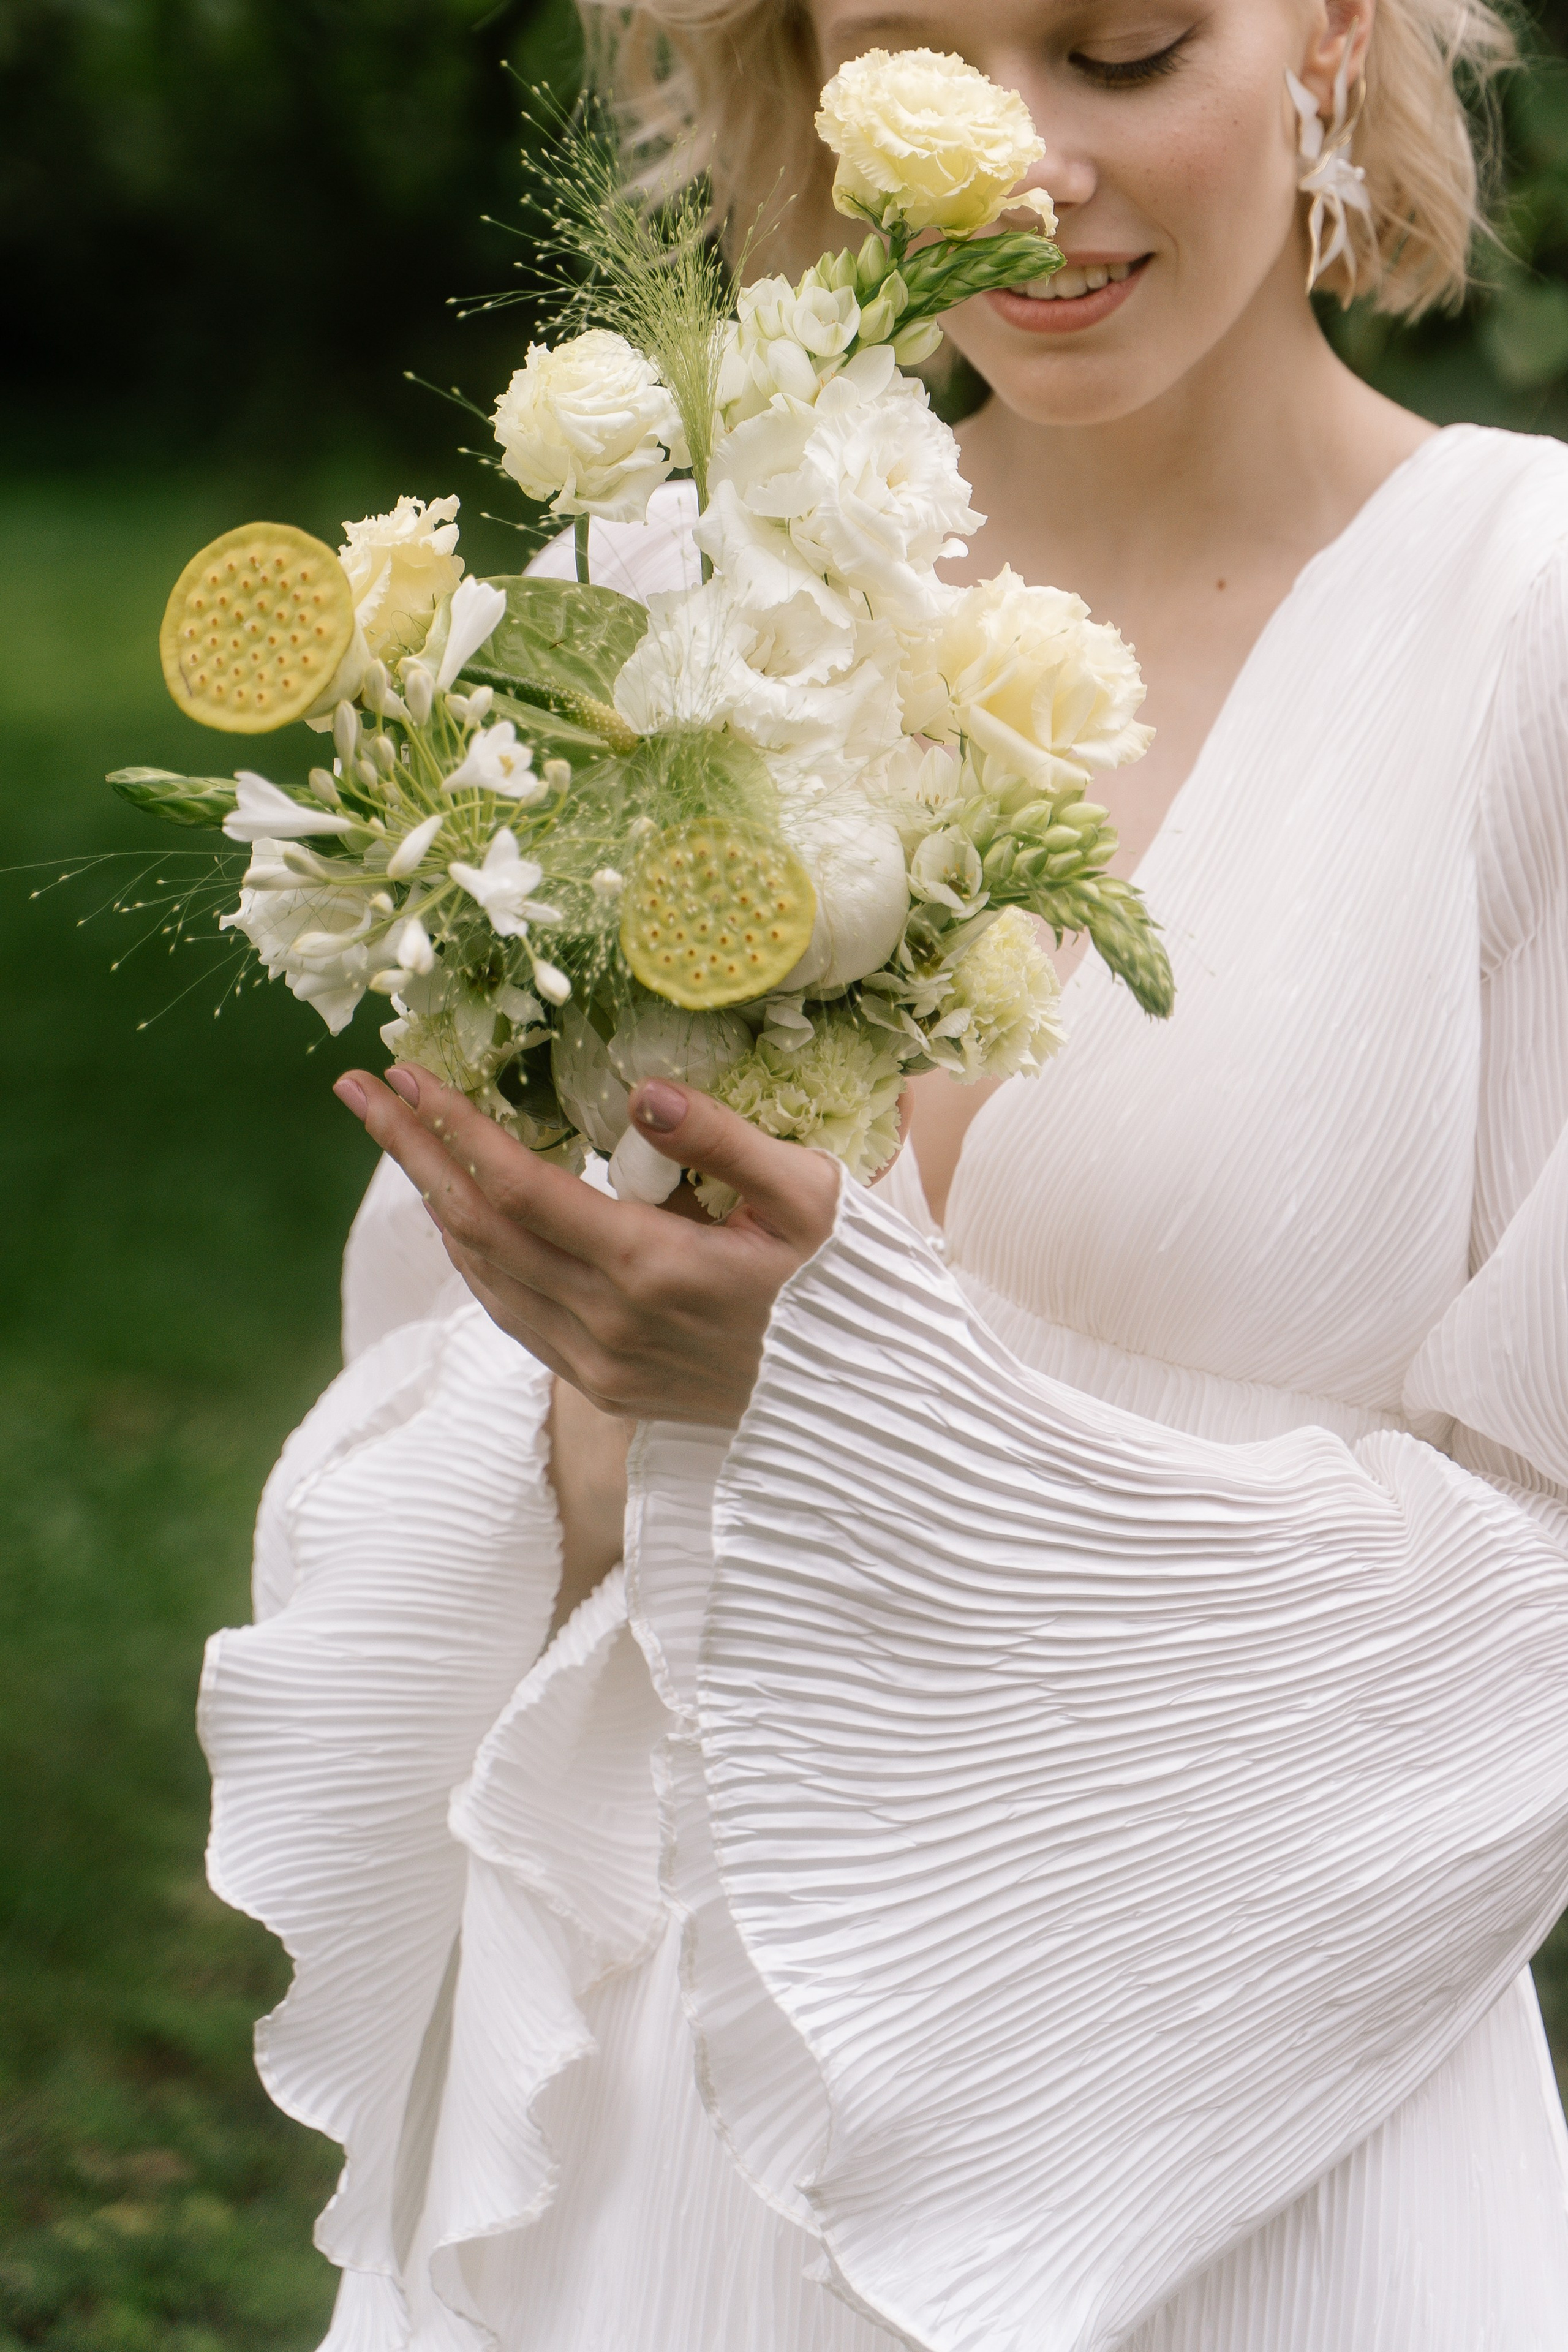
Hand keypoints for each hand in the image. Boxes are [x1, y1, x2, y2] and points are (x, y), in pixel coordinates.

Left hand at [330, 1065, 842, 1427]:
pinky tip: (459, 1216)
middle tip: (360, 1087)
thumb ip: (724, 1142)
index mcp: (653, 1266)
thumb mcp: (812, 1198)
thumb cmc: (844, 1287)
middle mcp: (608, 1322)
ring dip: (432, 1202)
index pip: (519, 1186)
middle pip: (478, 1227)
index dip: (454, 1127)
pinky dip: (472, 1257)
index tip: (405, 1072)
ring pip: (483, 1275)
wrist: (858, 1408)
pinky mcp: (603, 1386)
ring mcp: (599, 1363)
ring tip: (398, 1137)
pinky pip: (512, 1313)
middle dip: (411, 1151)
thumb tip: (642, 1092)